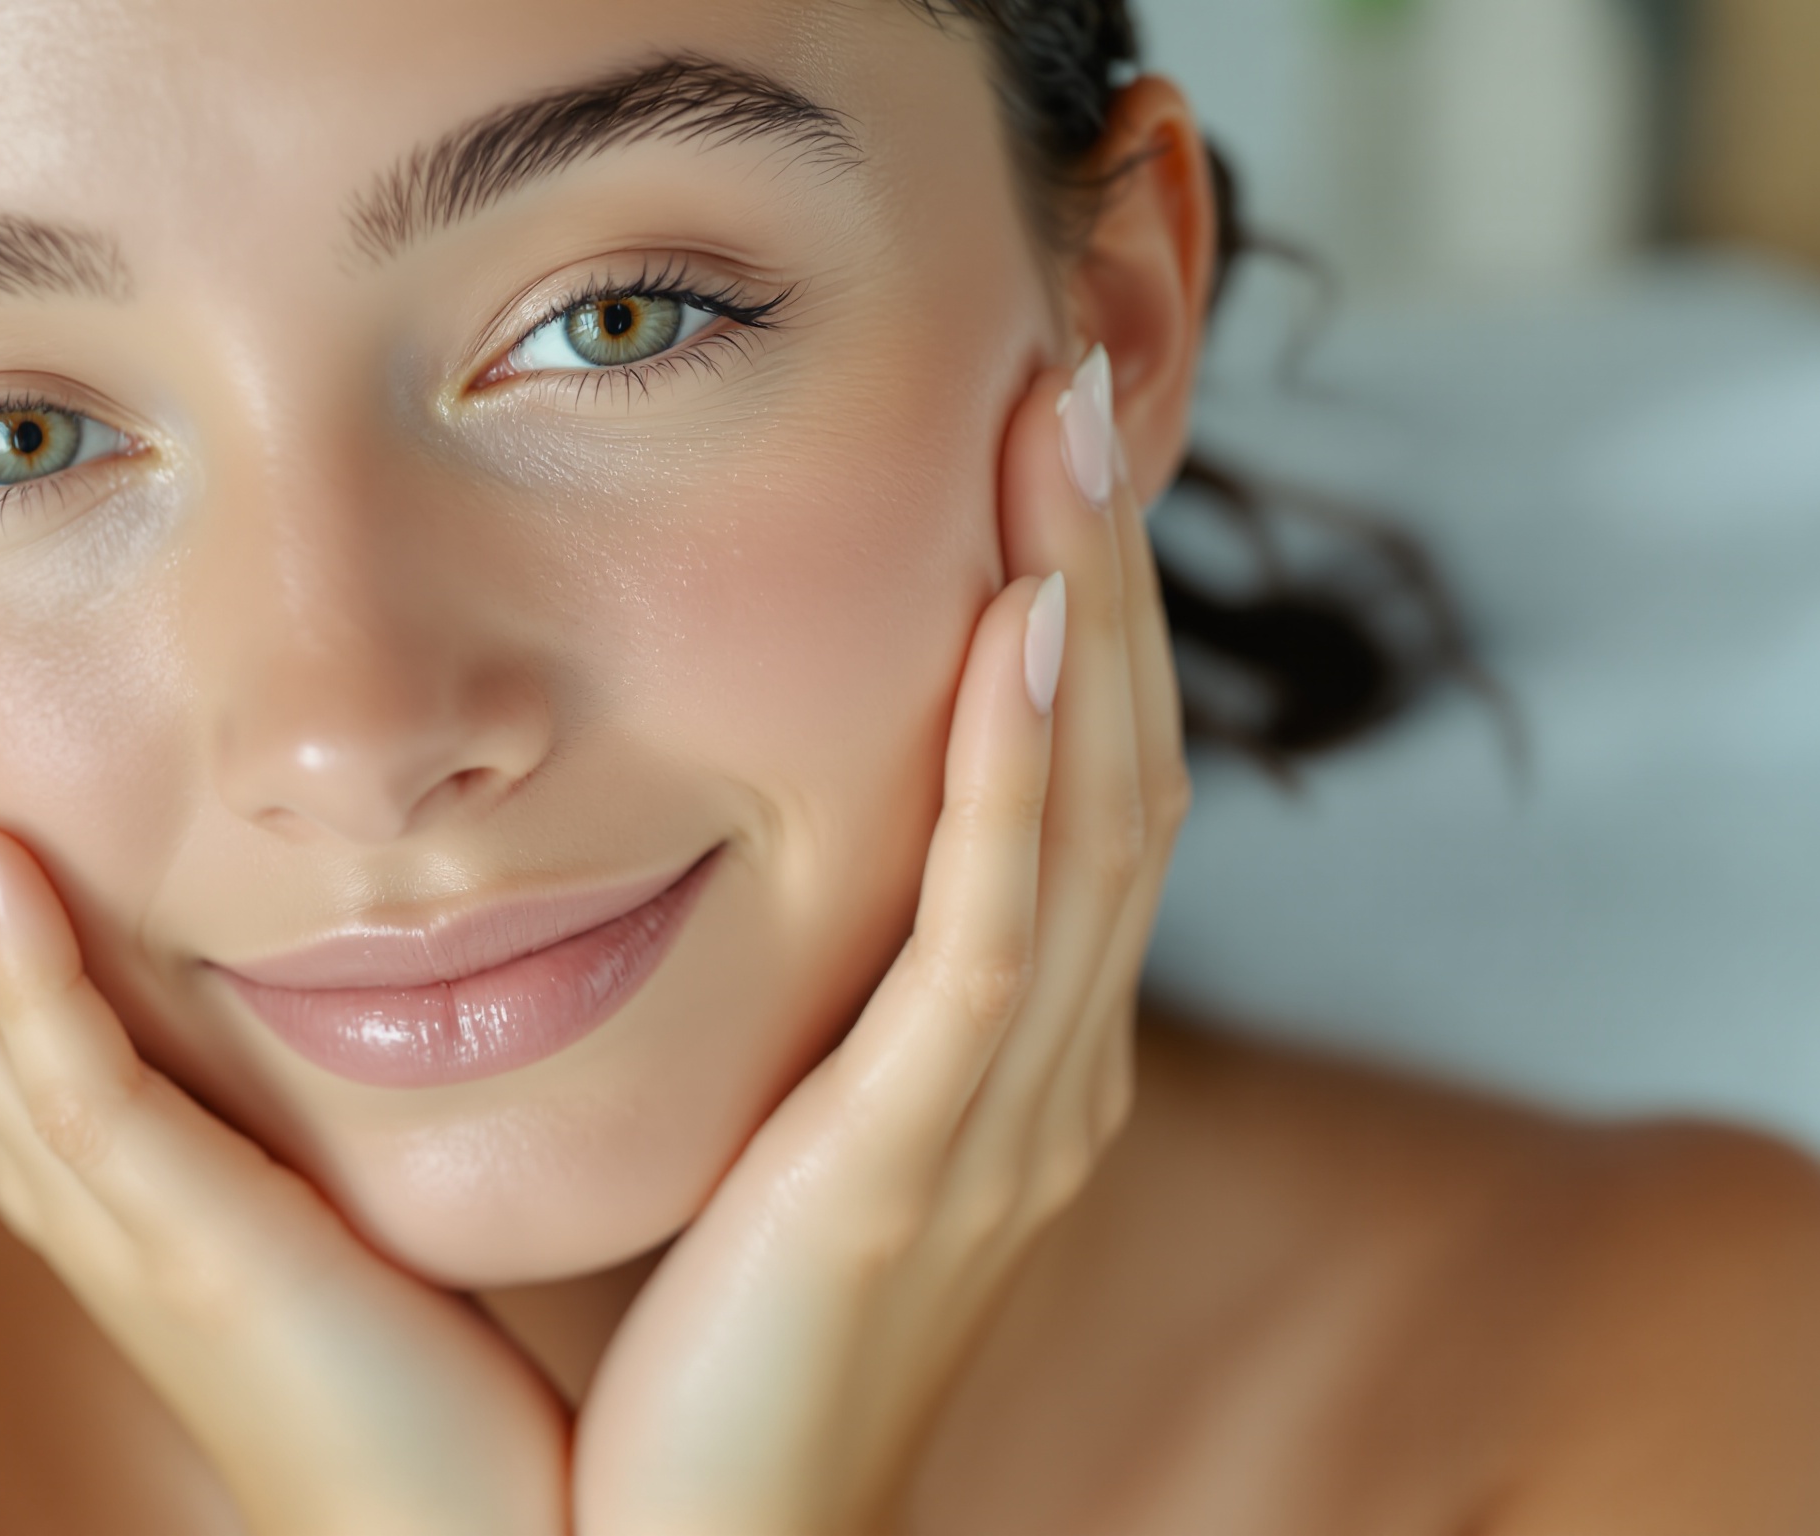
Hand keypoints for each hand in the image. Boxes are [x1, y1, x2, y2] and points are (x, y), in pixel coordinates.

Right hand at [0, 532, 569, 1535]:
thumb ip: (261, 1017)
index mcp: (72, 1101)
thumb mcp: (302, 1126)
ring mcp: (98, 1196)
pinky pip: (79, 1092)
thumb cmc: (404, 1342)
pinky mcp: (182, 1248)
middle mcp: (47, 1139)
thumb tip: (302, 866)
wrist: (456, 1532)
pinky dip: (22, 975)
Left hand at [572, 348, 1186, 1533]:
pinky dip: (1015, 783)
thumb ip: (813, 1012)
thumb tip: (750, 862)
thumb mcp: (781, 1139)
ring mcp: (1001, 1123)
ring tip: (1059, 436)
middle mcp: (1040, 1076)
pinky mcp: (917, 1170)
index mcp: (1004, 1063)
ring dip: (1079, 618)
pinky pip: (996, 944)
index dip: (1074, 611)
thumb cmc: (710, 1354)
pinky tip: (1015, 643)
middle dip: (1098, 567)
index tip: (1028, 443)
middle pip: (1110, 769)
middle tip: (1068, 372)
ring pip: (1080, 822)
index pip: (1069, 791)